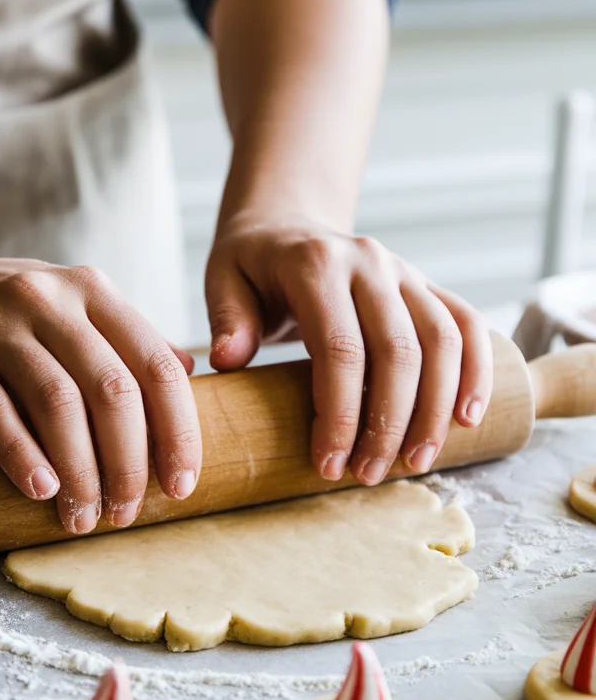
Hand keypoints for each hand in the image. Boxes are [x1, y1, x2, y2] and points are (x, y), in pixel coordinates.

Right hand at [0, 252, 201, 532]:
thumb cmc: (4, 316)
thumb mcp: (70, 308)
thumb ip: (124, 339)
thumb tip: (190, 374)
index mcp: (92, 292)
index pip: (156, 365)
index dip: (177, 431)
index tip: (181, 486)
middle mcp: (50, 300)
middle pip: (112, 390)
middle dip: (127, 463)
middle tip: (124, 513)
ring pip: (57, 404)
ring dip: (78, 471)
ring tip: (82, 516)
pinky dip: (21, 455)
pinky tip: (40, 491)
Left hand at [205, 214, 492, 484]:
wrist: (287, 224)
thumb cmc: (252, 266)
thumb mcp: (223, 281)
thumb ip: (227, 319)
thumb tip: (228, 359)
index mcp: (317, 265)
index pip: (340, 348)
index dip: (339, 413)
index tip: (328, 464)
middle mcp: (369, 262)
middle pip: (398, 351)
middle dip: (389, 423)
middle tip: (369, 475)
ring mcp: (404, 272)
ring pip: (441, 341)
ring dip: (434, 409)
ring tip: (416, 462)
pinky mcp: (426, 285)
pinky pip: (467, 325)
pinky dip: (476, 371)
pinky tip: (467, 419)